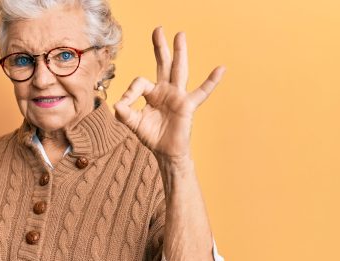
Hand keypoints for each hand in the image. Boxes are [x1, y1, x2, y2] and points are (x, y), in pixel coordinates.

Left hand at [114, 26, 225, 158]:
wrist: (166, 152)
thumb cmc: (152, 136)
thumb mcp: (134, 124)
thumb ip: (125, 114)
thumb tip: (118, 104)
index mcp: (152, 93)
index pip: (139, 82)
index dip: (130, 91)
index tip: (123, 105)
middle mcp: (165, 90)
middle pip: (163, 64)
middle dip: (160, 47)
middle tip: (158, 29)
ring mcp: (178, 96)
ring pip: (178, 70)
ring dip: (179, 52)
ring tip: (180, 35)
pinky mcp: (188, 105)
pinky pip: (202, 92)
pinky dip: (212, 81)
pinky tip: (221, 68)